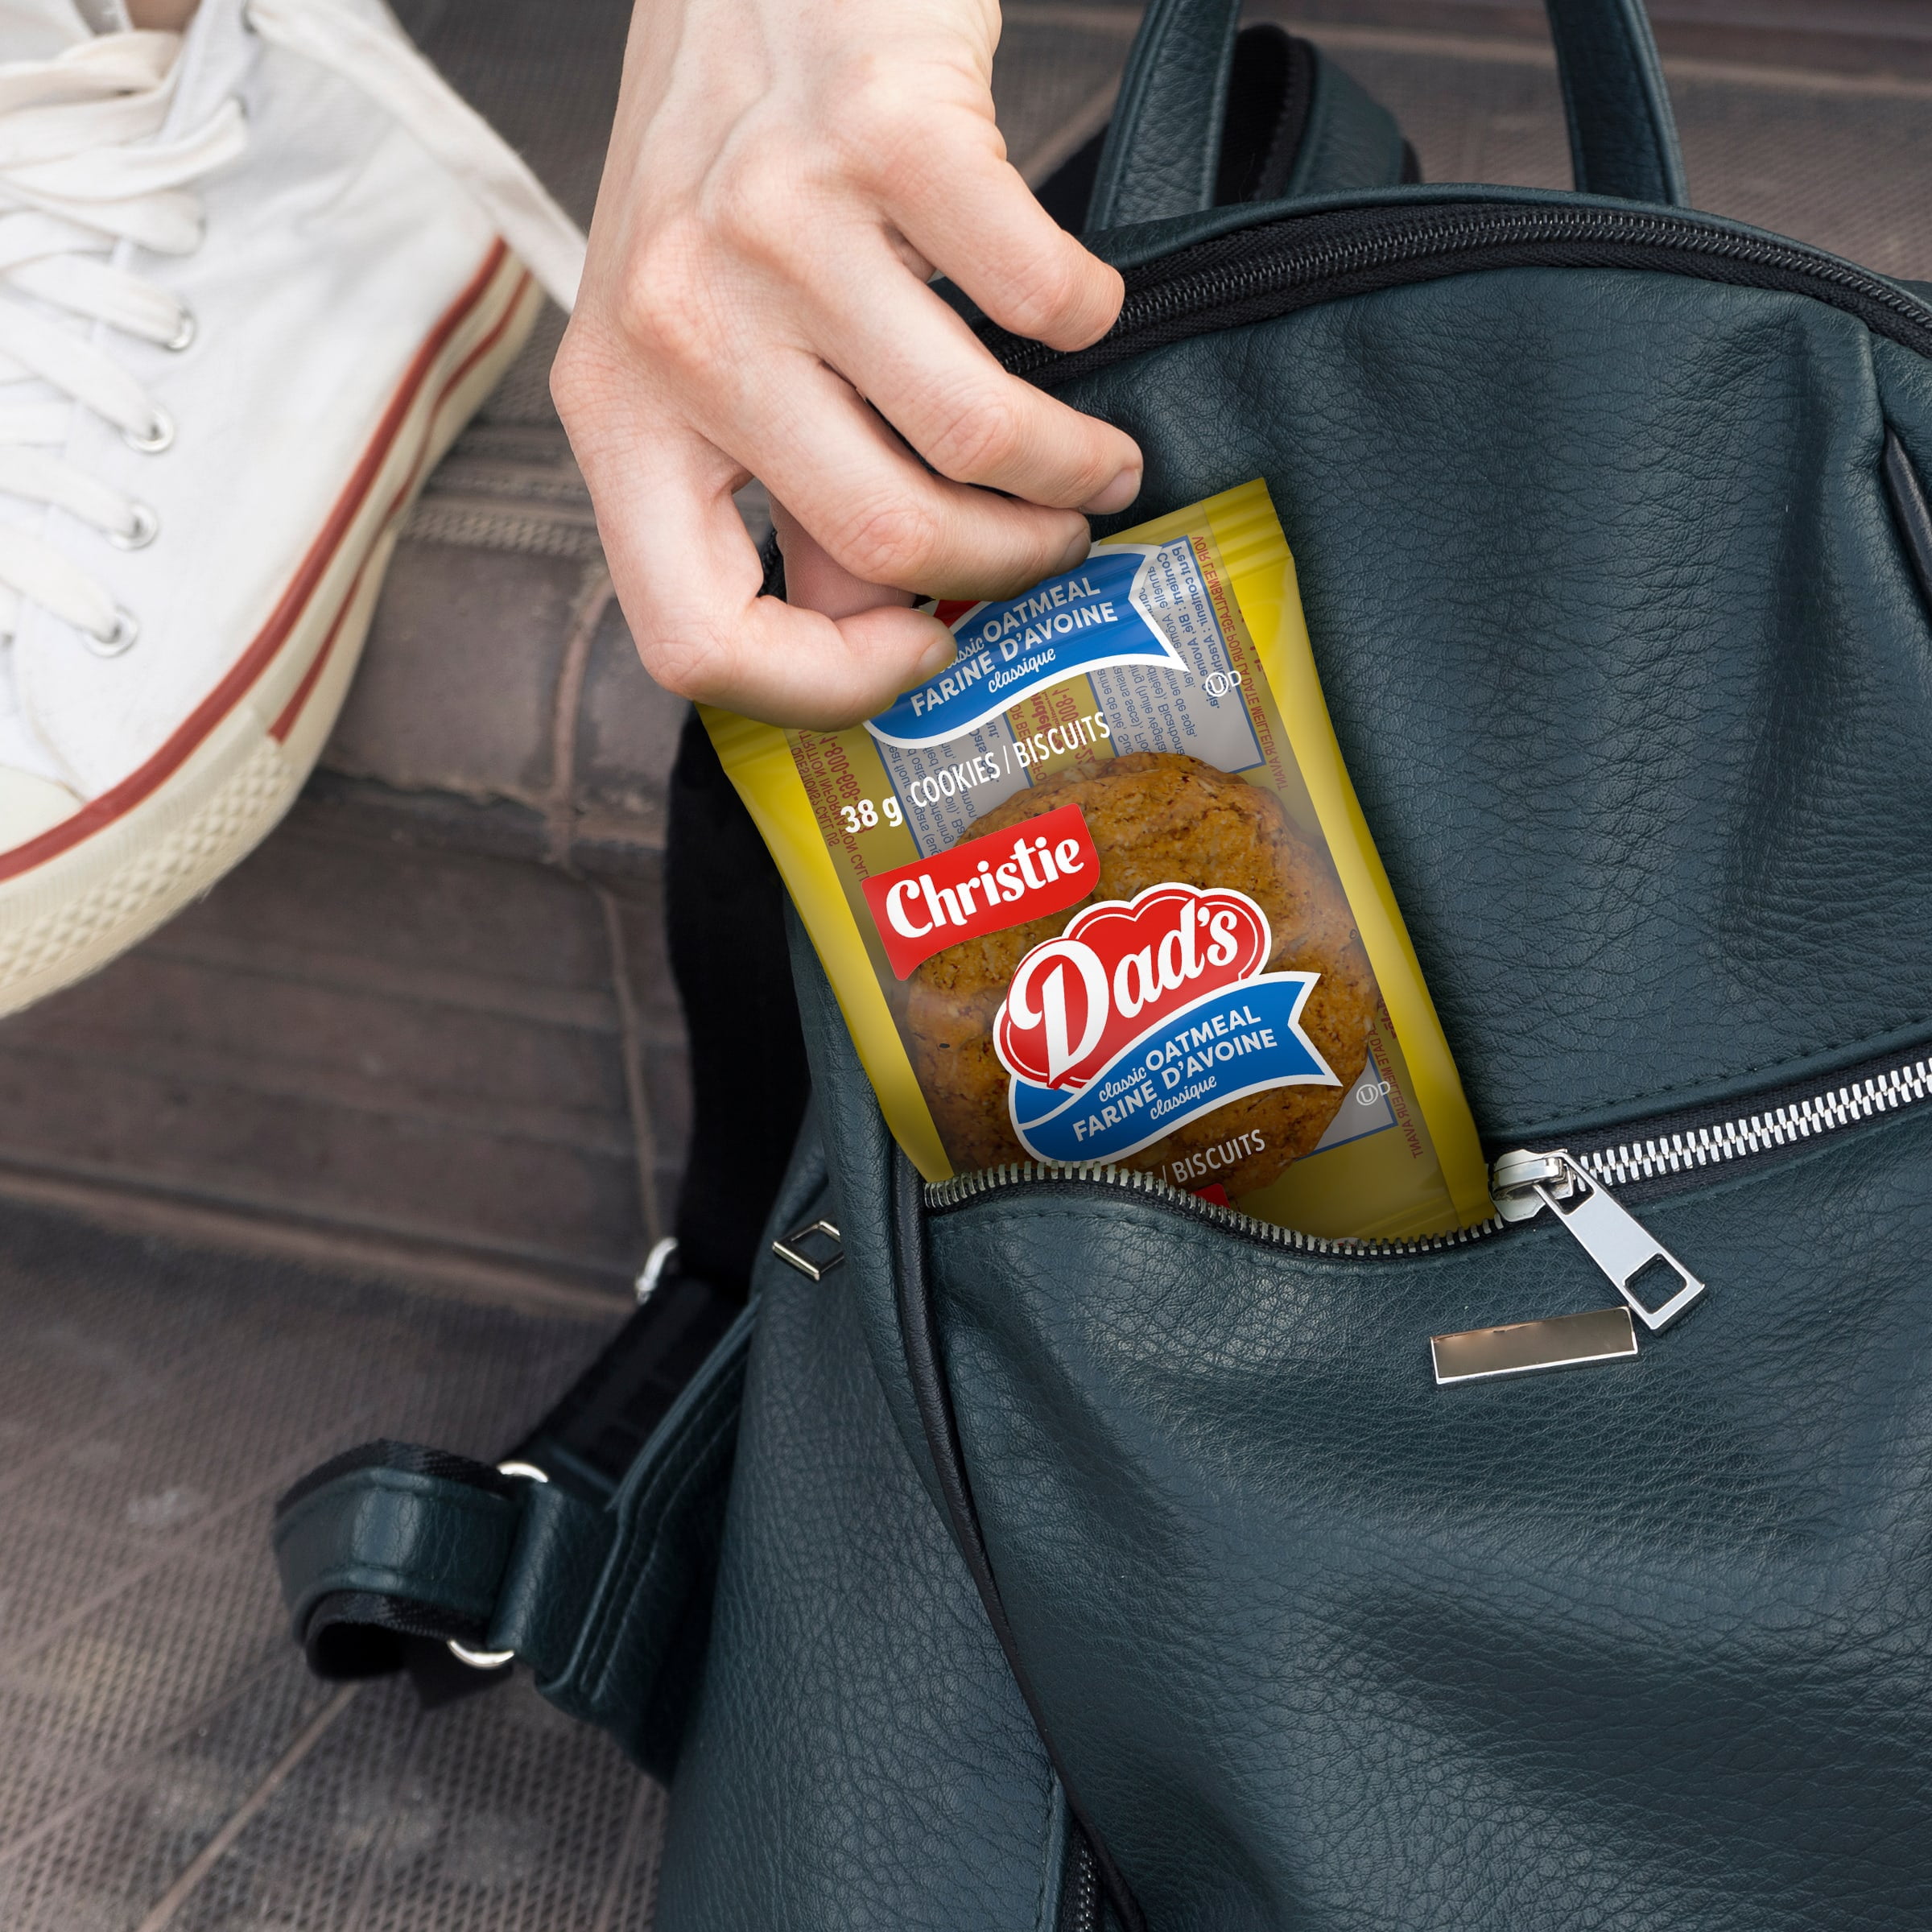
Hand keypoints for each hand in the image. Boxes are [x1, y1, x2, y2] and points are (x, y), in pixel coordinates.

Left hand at [554, 0, 1140, 728]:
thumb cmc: (731, 162)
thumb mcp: (703, 349)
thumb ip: (768, 492)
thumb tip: (871, 616)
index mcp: (618, 410)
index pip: (692, 637)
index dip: (824, 686)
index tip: (916, 644)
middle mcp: (677, 327)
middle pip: (882, 541)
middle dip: (1007, 563)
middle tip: (1054, 541)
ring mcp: (776, 228)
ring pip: (976, 437)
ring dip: (1073, 467)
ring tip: (1095, 459)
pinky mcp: (884, 137)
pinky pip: (1044, 300)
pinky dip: (1091, 321)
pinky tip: (1075, 309)